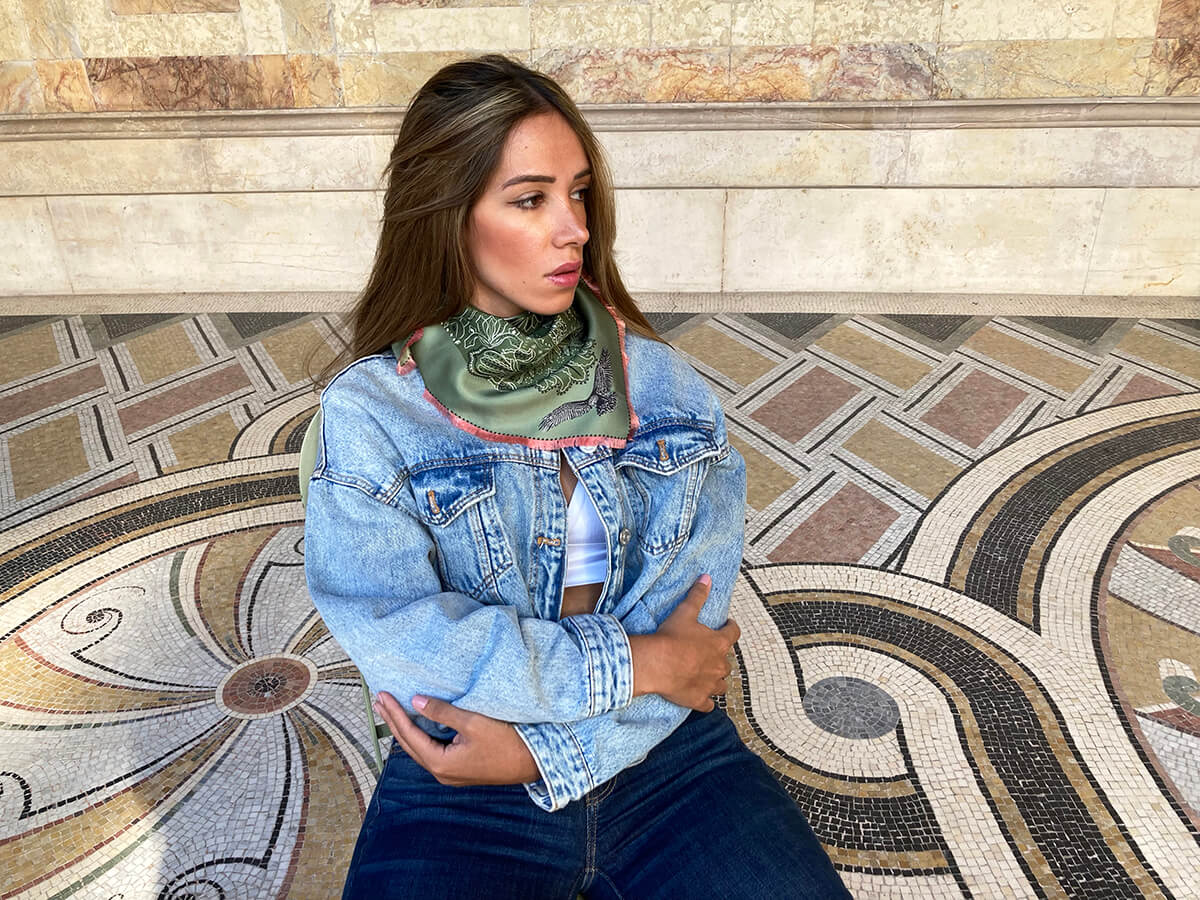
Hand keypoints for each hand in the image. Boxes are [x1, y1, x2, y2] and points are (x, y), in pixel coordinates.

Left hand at [373, 691, 540, 786]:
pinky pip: (431, 751)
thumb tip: (416, 701)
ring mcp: (450, 773)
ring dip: (405, 729)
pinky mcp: (459, 769)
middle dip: (393, 721)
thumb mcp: (473, 722)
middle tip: (379, 701)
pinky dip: (420, 736)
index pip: (409, 735)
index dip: (395, 714)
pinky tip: (418, 725)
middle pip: (409, 744)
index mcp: (441, 763)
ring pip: (419, 749)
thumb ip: (442, 712)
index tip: (383, 696)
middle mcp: (441, 772)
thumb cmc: (507, 743)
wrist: (533, 762)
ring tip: (392, 711)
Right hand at [628, 574, 739, 711]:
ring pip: (721, 685)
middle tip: (710, 654)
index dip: (731, 629)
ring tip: (709, 677)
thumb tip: (707, 578)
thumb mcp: (685, 612)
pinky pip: (709, 704)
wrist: (658, 664)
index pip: (733, 634)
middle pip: (727, 662)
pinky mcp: (699, 700)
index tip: (729, 626)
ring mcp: (710, 684)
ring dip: (717, 680)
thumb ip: (698, 595)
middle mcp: (719, 665)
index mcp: (718, 643)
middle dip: (721, 658)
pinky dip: (707, 701)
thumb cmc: (672, 637)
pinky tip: (702, 699)